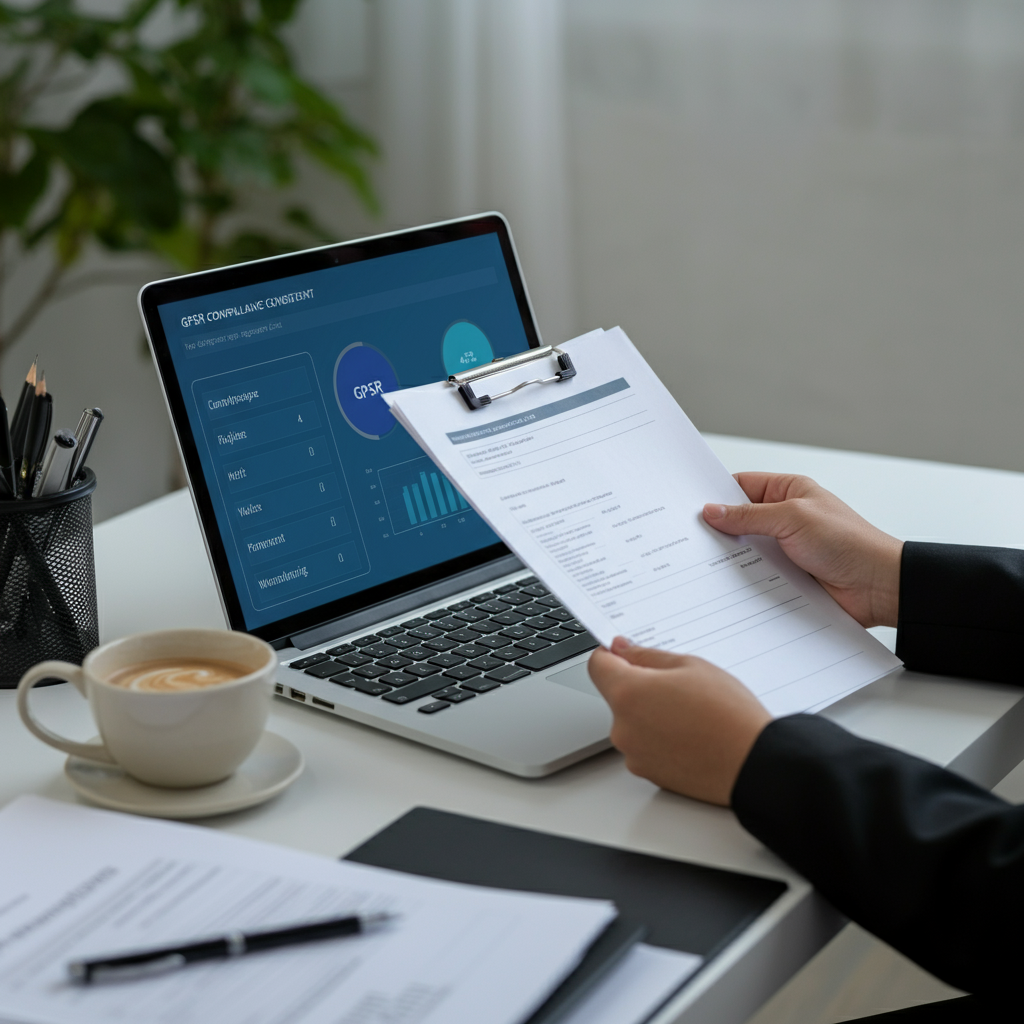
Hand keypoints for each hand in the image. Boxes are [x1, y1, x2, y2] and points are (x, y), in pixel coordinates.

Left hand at [589, 638, 771, 805]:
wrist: (754, 765)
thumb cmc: (728, 714)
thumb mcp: (690, 666)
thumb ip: (647, 656)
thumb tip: (622, 649)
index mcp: (628, 694)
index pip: (597, 665)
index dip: (612, 655)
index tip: (628, 653)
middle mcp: (622, 728)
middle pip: (617, 696)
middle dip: (640, 686)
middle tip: (679, 686)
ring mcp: (634, 754)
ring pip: (632, 722)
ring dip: (651, 714)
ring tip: (691, 714)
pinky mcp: (648, 774)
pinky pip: (645, 746)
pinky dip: (660, 738)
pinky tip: (691, 735)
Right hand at [703, 473, 902, 627]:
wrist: (879, 587)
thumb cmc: (849, 543)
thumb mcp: (793, 518)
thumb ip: (749, 516)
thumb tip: (712, 510)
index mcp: (788, 492)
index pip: (741, 486)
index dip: (715, 495)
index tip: (689, 506)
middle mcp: (785, 518)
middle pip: (739, 520)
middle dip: (718, 530)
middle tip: (690, 538)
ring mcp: (784, 548)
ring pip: (745, 550)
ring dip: (731, 558)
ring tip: (703, 563)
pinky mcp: (786, 576)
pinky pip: (756, 575)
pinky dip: (743, 580)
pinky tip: (726, 585)